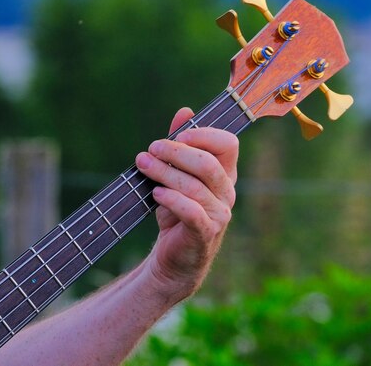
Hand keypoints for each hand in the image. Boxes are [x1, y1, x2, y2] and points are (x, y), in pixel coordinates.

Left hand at [135, 107, 238, 301]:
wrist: (172, 260)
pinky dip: (171, 199)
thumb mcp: (176, 176)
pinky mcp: (205, 232)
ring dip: (164, 173)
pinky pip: (191, 211)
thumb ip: (182, 145)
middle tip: (151, 149)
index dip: (204, 135)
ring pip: (195, 186)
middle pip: (208, 163)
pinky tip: (155, 194)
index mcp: (224, 174)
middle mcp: (227, 192)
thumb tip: (185, 111)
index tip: (177, 135)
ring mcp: (219, 214)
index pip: (228, 144)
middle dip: (176, 152)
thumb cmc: (175, 213)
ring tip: (143, 165)